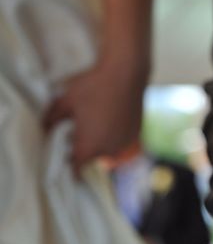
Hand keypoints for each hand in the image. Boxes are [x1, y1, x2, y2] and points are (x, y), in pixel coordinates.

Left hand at [42, 57, 147, 173]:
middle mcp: (109, 151)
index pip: (76, 169)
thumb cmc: (93, 87)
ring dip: (101, 145)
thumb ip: (51, 119)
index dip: (68, 167)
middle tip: (75, 134)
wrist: (126, 74)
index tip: (64, 160)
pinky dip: (115, 138)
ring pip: (109, 152)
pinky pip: (122, 144)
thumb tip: (44, 130)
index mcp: (89, 147)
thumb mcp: (65, 100)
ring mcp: (124, 144)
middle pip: (92, 160)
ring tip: (95, 126)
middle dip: (84, 151)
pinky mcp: (136, 135)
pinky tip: (110, 122)